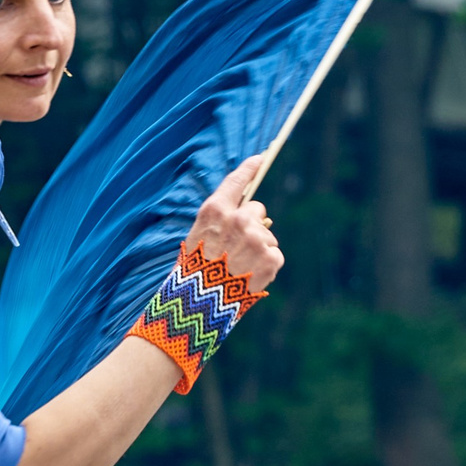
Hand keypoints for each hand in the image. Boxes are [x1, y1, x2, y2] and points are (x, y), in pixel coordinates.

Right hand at [186, 157, 283, 296]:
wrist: (196, 308)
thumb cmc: (191, 274)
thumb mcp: (197, 238)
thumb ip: (221, 222)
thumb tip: (251, 216)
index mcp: (215, 210)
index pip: (237, 181)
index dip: (250, 168)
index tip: (261, 158)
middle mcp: (238, 219)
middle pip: (257, 211)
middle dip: (252, 225)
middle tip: (236, 249)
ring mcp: (257, 238)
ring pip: (267, 236)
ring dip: (259, 249)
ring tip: (238, 269)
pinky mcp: (271, 257)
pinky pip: (275, 255)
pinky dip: (266, 267)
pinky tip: (249, 278)